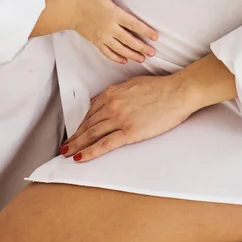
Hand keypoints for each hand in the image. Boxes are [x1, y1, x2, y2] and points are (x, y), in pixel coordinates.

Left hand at [61, 74, 194, 161]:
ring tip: (68, 153)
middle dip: (75, 136)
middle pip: (88, 124)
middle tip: (65, 146)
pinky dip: (90, 151)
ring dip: (77, 144)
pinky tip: (80, 157)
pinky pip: (104, 144)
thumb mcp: (131, 84)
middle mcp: (111, 105)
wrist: (176, 92)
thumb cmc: (159, 88)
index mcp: (112, 93)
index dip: (81, 123)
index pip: (91, 111)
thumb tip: (101, 100)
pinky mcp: (129, 132)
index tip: (76, 131)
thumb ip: (115, 93)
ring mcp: (119, 119)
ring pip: (92, 134)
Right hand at [73, 0, 157, 63]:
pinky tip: (124, 61)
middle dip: (142, 47)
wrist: (71, 11)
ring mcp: (103, 37)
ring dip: (132, 55)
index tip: (155, 37)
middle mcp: (110, 28)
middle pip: (129, 40)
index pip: (134, 25)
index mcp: (114, 15)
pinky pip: (108, 53)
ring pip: (120, 49)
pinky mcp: (96, 42)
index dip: (146, 31)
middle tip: (152, 53)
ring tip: (142, 59)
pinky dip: (116, 58)